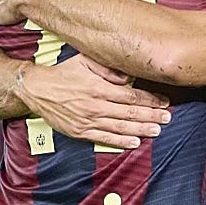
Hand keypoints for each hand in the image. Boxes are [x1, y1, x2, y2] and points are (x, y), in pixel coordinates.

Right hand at [16, 55, 171, 149]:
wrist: (38, 89)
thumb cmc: (64, 73)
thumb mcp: (85, 61)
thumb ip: (108, 68)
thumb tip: (128, 76)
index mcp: (99, 87)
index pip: (131, 95)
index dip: (150, 100)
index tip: (164, 102)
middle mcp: (96, 105)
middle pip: (130, 112)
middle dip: (151, 116)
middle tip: (167, 118)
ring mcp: (88, 121)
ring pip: (121, 127)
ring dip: (141, 129)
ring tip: (157, 130)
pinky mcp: (80, 132)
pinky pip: (104, 139)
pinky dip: (121, 141)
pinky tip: (134, 143)